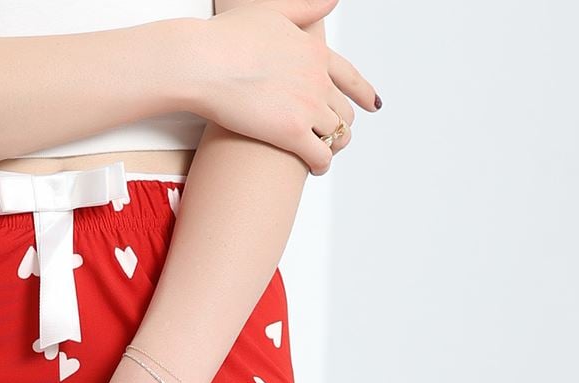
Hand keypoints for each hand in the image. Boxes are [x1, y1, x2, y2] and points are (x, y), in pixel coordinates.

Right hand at [189, 0, 378, 173]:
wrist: (206, 62)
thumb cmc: (227, 38)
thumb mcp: (274, 13)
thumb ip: (305, 9)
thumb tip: (331, 1)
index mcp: (315, 51)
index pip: (350, 77)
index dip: (363, 93)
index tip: (372, 105)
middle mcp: (318, 78)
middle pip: (344, 110)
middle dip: (341, 125)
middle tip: (331, 138)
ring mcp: (308, 106)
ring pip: (336, 135)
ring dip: (331, 147)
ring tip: (320, 155)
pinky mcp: (293, 133)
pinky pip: (321, 156)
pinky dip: (322, 165)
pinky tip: (314, 169)